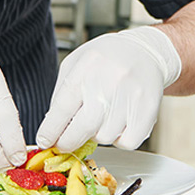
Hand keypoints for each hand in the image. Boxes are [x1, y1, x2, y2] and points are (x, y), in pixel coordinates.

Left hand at [36, 26, 181, 152]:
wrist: (145, 51)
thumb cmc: (107, 59)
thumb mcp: (77, 64)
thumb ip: (62, 94)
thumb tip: (52, 127)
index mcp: (88, 66)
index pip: (63, 106)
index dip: (51, 130)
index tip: (45, 141)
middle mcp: (110, 80)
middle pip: (84, 127)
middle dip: (68, 142)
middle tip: (64, 143)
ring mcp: (131, 96)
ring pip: (105, 137)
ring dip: (96, 136)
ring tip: (100, 119)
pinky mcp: (148, 110)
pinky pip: (127, 142)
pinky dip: (118, 140)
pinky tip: (117, 125)